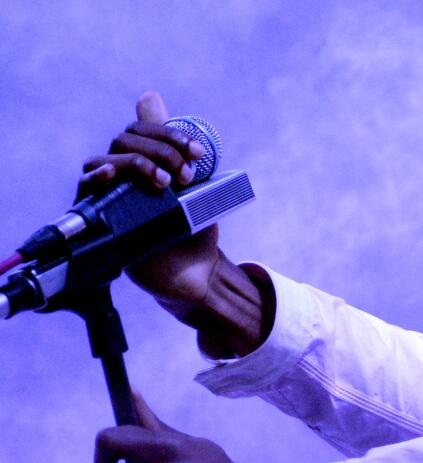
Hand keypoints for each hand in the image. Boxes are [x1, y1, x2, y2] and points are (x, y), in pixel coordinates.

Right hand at [77, 91, 270, 354]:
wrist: (196, 272)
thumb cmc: (192, 227)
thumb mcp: (194, 184)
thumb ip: (178, 148)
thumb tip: (149, 95)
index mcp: (143, 162)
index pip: (143, 131)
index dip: (170, 135)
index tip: (200, 154)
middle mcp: (122, 175)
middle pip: (124, 141)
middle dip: (160, 150)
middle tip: (186, 174)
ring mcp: (110, 194)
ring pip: (105, 162)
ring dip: (137, 164)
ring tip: (165, 183)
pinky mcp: (101, 216)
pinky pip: (86, 190)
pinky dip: (97, 177)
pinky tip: (111, 174)